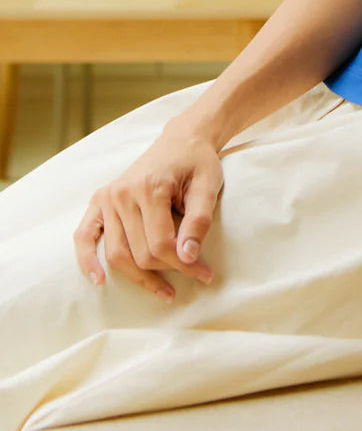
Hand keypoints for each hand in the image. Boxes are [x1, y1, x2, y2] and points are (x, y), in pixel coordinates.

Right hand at [73, 123, 224, 301]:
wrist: (181, 139)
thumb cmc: (197, 162)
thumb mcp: (208, 186)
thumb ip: (199, 220)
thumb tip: (188, 256)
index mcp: (150, 187)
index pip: (161, 243)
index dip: (185, 265)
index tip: (206, 274)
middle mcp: (123, 193)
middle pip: (139, 252)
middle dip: (168, 271)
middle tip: (195, 277)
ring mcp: (108, 197)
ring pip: (116, 253)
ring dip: (139, 277)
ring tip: (164, 291)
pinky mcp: (100, 200)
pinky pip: (84, 235)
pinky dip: (87, 260)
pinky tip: (99, 279)